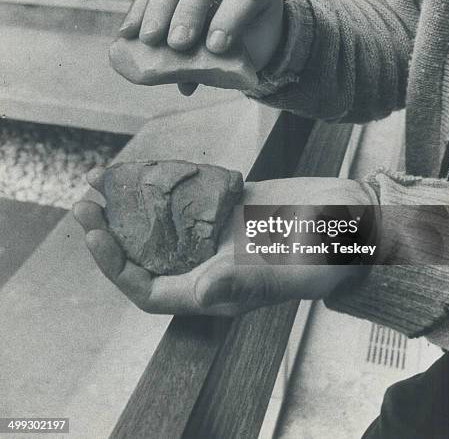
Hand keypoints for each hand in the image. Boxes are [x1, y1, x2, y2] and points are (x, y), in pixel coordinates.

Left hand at [73, 177, 368, 315]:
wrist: (355, 217)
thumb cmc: (332, 252)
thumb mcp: (295, 270)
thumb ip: (250, 282)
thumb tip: (201, 292)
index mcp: (218, 288)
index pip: (151, 289)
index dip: (118, 266)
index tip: (97, 233)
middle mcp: (209, 263)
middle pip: (145, 254)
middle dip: (110, 232)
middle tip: (84, 200)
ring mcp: (216, 232)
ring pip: (159, 223)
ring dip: (126, 204)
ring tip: (96, 179)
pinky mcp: (226, 203)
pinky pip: (184, 196)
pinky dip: (158, 181)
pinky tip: (138, 165)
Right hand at [117, 0, 284, 94]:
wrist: (251, 33)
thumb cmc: (257, 39)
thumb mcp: (254, 51)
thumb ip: (227, 61)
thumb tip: (186, 82)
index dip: (231, 17)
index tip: (216, 46)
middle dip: (189, 12)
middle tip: (178, 43)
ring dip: (159, 12)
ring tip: (150, 40)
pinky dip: (139, 13)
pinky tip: (129, 35)